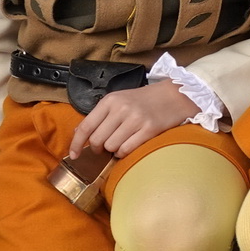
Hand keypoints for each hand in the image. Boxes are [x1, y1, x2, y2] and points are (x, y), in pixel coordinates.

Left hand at [68, 82, 201, 158]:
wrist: (175, 95)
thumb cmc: (145, 100)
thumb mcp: (120, 100)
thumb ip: (100, 115)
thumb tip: (79, 134)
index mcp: (110, 100)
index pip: (85, 126)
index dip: (76, 144)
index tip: (74, 155)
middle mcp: (121, 109)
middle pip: (98, 140)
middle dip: (99, 148)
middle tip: (105, 147)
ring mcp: (136, 119)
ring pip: (111, 147)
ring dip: (114, 150)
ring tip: (122, 142)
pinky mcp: (149, 129)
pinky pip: (126, 149)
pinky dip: (124, 152)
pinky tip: (130, 145)